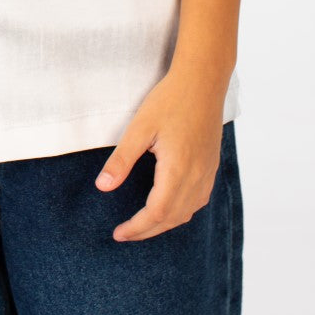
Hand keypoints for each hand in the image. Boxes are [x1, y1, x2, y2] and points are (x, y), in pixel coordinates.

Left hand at [94, 71, 224, 241]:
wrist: (203, 80)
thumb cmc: (170, 99)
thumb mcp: (140, 127)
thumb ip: (122, 159)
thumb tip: (102, 187)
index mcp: (178, 168)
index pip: (157, 213)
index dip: (137, 228)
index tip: (118, 233)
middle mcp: (197, 175)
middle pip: (172, 218)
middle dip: (147, 231)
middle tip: (125, 234)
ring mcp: (207, 172)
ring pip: (187, 212)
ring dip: (164, 224)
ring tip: (143, 224)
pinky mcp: (211, 165)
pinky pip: (198, 200)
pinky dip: (181, 212)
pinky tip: (169, 207)